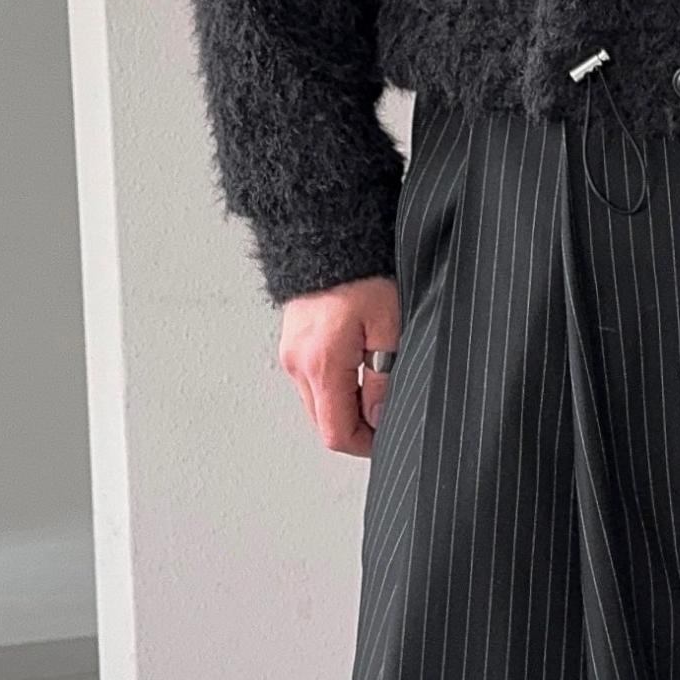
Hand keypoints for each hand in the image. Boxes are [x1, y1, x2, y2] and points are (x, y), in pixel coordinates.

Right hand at [278, 276, 400, 456]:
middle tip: (385, 412)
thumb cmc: (361, 272)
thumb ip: (383, 380)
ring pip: (318, 406)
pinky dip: (334, 389)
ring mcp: (291, 355)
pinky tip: (356, 371)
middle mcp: (298, 364)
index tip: (387, 436)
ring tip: (373, 386)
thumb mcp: (389, 327)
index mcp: (322, 363)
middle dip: (356, 428)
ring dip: (345, 408)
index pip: (336, 433)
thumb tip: (378, 417)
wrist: (327, 234)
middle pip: (325, 425)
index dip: (365, 444)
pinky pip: (312, 384)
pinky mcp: (292, 345)